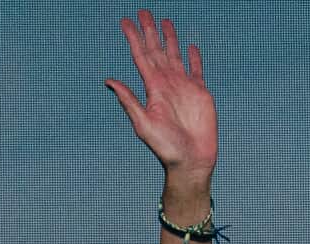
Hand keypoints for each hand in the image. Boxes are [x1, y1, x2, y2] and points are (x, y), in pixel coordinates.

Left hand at [105, 11, 216, 192]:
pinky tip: (190, 48)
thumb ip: (129, 101)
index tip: (126, 21)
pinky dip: (194, 58)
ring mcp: (184, 87)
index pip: (141, 56)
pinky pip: (196, 70)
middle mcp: (167, 84)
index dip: (133, 38)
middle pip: (156, 50)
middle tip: (143, 11)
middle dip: (150, 31)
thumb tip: (109, 81)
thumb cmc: (166, 149)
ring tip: (164, 22)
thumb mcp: (143, 124)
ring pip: (175, 55)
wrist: (191, 162)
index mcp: (152, 89)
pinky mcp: (200, 93)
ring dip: (169, 39)